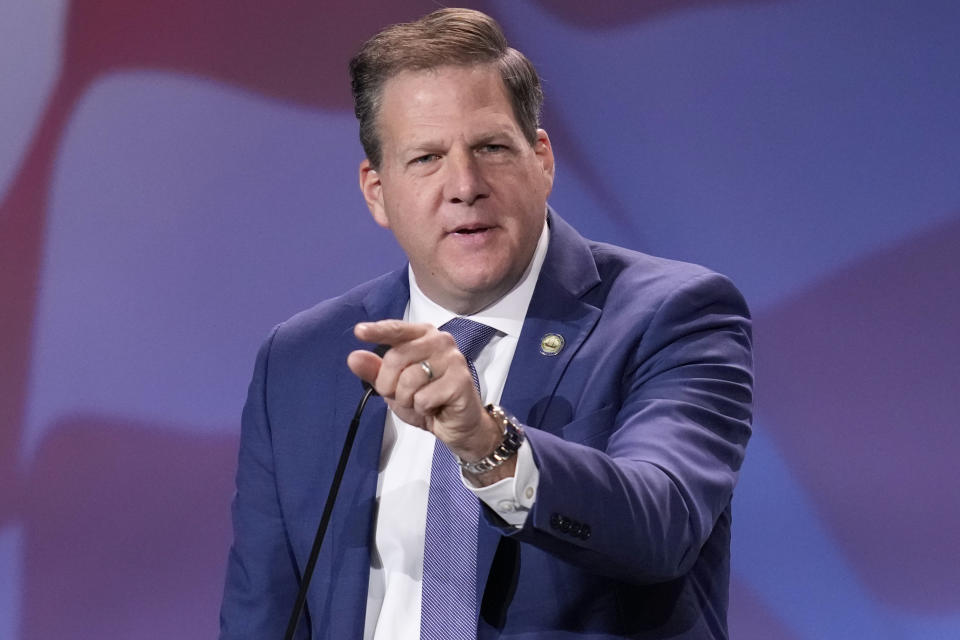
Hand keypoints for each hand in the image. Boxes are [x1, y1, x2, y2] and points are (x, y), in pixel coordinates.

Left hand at [347, 320, 501, 463]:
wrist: (456, 425)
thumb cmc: (426, 400)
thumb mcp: (394, 386)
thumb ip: (375, 371)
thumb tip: (354, 357)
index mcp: (423, 335)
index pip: (397, 329)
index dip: (377, 330)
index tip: (359, 332)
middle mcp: (440, 341)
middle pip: (396, 358)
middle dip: (390, 385)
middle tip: (404, 395)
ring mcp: (453, 359)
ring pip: (409, 379)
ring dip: (407, 399)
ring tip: (422, 401)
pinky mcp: (460, 381)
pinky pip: (423, 398)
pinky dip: (423, 409)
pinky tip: (435, 407)